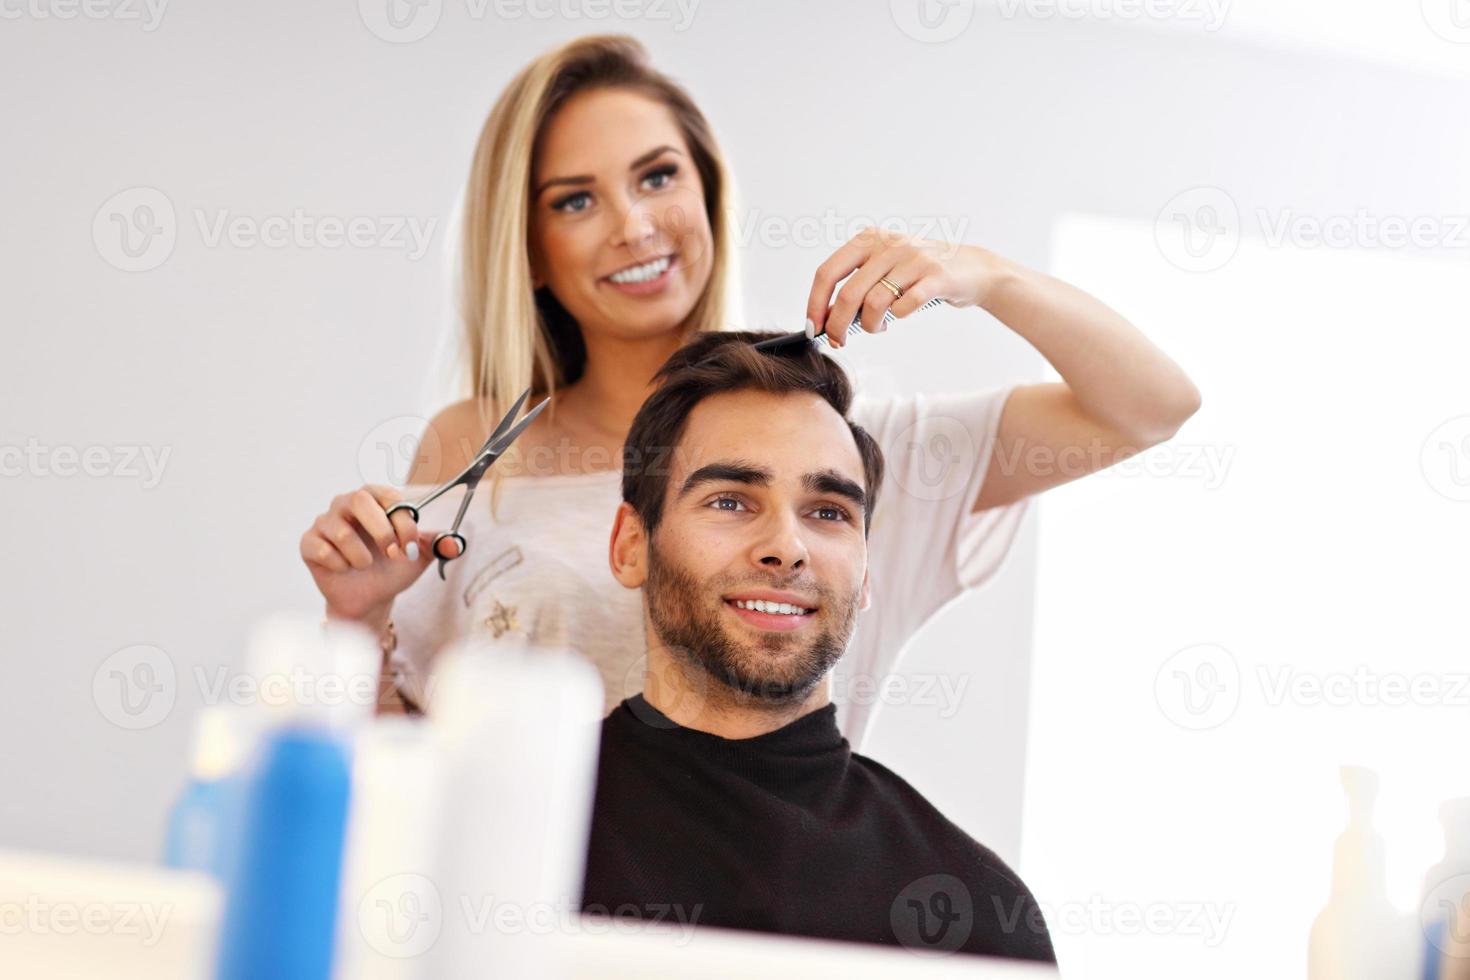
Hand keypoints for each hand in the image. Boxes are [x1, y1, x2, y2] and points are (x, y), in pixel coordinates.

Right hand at [299, 484, 449, 625]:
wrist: (371, 598)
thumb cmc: (393, 568)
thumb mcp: (420, 555)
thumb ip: (439, 544)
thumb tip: (455, 543)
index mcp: (375, 498)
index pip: (389, 497)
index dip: (402, 522)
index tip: (411, 546)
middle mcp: (346, 503)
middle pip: (360, 500)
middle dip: (381, 531)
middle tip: (391, 554)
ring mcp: (324, 521)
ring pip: (341, 532)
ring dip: (361, 557)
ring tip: (364, 565)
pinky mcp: (308, 543)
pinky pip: (322, 550)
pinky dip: (340, 566)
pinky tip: (344, 569)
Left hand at [804, 228, 999, 347]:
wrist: (972, 269)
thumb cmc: (919, 274)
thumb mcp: (884, 268)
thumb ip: (856, 287)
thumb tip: (824, 319)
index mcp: (869, 240)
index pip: (828, 272)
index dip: (815, 303)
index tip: (812, 328)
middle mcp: (889, 245)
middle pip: (848, 293)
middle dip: (837, 325)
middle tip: (839, 341)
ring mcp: (913, 259)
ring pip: (874, 303)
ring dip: (870, 325)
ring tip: (877, 327)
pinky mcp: (935, 276)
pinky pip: (904, 306)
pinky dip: (898, 317)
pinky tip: (901, 314)